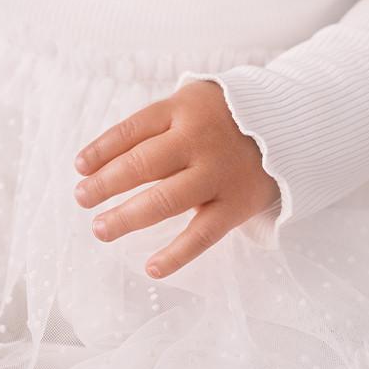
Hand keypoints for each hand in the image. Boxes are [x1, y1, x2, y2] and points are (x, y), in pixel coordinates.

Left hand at [73, 79, 280, 278]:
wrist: (289, 125)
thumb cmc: (225, 116)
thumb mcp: (192, 101)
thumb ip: (157, 123)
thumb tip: (104, 157)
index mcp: (183, 109)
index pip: (131, 130)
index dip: (101, 150)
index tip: (79, 167)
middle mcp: (198, 140)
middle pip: (142, 164)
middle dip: (105, 183)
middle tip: (81, 198)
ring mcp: (217, 174)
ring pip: (165, 200)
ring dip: (127, 217)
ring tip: (100, 228)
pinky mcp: (236, 205)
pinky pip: (202, 235)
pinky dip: (177, 255)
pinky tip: (151, 267)